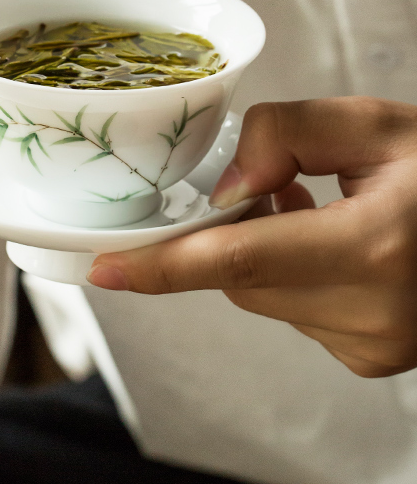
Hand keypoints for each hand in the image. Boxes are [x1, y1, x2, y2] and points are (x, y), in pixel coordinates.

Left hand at [88, 98, 416, 377]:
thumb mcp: (373, 124)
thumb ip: (289, 135)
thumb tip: (226, 188)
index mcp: (376, 247)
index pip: (243, 261)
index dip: (166, 266)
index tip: (106, 269)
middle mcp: (374, 313)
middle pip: (244, 274)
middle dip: (237, 229)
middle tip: (278, 188)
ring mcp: (374, 346)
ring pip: (263, 294)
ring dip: (268, 250)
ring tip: (322, 210)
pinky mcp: (371, 359)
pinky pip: (293, 310)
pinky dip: (293, 274)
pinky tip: (334, 242)